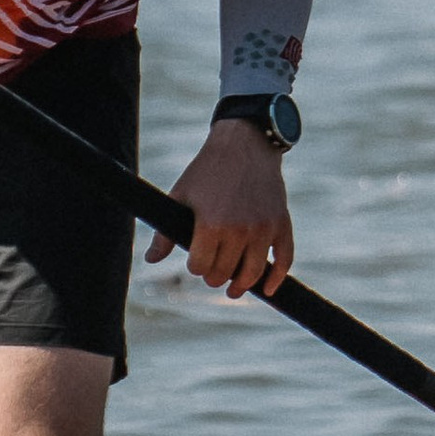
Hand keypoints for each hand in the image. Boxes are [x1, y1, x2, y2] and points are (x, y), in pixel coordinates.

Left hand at [151, 118, 293, 297]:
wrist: (244, 145)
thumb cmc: (207, 170)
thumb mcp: (181, 196)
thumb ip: (165, 233)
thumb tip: (151, 259)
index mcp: (211, 225)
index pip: (200, 267)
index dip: (195, 266)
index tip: (196, 260)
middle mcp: (239, 231)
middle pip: (224, 273)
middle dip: (214, 276)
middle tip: (211, 272)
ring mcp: (263, 229)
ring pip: (252, 273)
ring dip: (241, 286)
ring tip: (233, 290)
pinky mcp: (281, 224)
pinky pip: (284, 260)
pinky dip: (276, 278)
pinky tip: (267, 289)